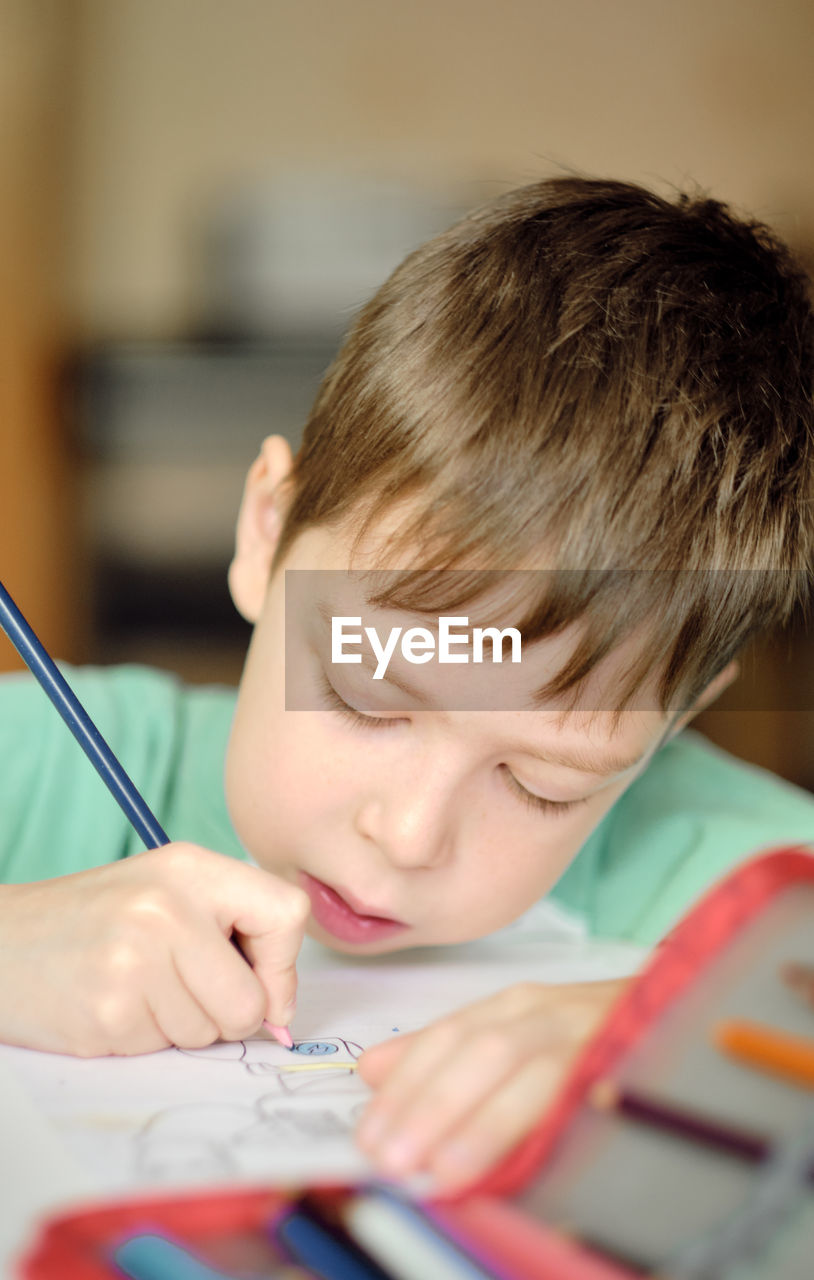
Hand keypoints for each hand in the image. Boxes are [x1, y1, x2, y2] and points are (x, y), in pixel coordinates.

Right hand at [0, 843, 308, 1055]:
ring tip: (137, 990)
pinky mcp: (110, 1011)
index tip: (260, 983)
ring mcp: (137, 959)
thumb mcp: (167, 892)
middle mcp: (168, 906)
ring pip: (210, 1032)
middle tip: (181, 992)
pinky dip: (144, 1038)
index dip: (282, 964)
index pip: (288, 912)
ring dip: (180, 1026)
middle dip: (227, 1014)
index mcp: (192, 868)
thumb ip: (232, 933)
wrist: (1, 942)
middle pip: (251, 998)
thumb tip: (282, 1011)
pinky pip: (163, 1048)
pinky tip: (113, 1005)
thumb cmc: (94, 921)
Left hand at [356, 977, 629, 1192]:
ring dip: (472, 1121)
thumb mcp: (512, 1035)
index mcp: (516, 1006)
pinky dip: (538, 1127)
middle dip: (428, 1104)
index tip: (367, 1132)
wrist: (682, 1013)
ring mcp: (588, 1036)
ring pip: (520, 1066)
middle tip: (388, 1158)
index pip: (448, 1036)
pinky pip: (576, 1094)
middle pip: (479, 1050)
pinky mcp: (624, 1066)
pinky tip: (511, 1164)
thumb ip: (444, 1053)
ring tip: (432, 1170)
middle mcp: (549, 1013)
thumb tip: (370, 1071)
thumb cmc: (587, 1039)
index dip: (405, 1083)